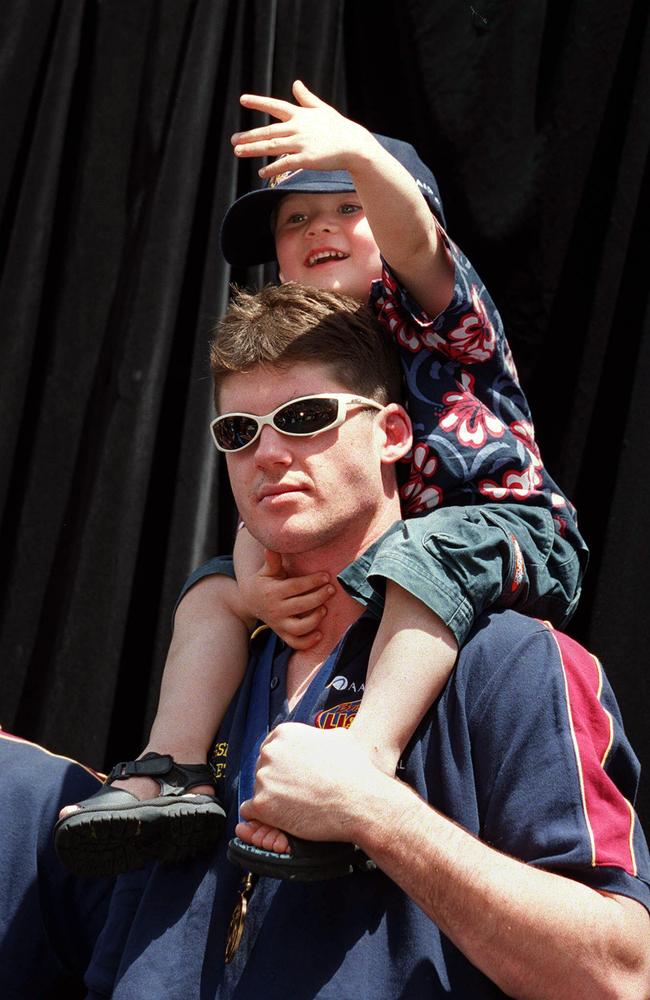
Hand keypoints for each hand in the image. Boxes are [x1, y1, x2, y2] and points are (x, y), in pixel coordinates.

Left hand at [231, 80, 375, 178]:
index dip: (258, 102)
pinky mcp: (306, 159)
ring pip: (271, 147)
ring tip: (238, 152)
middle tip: (233, 140)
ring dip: (253, 149)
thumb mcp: (322, 109)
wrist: (353, 145)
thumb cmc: (338, 127)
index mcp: (300, 114)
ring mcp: (301, 143)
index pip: (275, 106)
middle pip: (268, 131)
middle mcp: (297, 127)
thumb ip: (306, 98)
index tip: (243, 100)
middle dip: (249, 135)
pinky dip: (272, 169)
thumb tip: (296, 83)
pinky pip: (284, 164)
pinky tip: (261, 172)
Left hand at [239, 723, 381, 842]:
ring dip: (272, 799)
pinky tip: (279, 819)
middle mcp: (270, 751)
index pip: (271, 748)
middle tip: (296, 793)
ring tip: (296, 807)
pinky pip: (250, 811)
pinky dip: (263, 817)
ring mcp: (264, 777)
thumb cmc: (355, 770)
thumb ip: (318, 735)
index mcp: (285, 733)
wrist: (360, 801)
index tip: (292, 775)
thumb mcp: (338, 738)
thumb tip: (318, 737)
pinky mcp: (262, 804)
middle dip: (276, 780)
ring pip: (258, 789)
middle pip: (262, 768)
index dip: (282, 764)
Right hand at [240, 550, 334, 648]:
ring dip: (314, 620)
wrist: (249, 601)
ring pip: (299, 628)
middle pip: (300, 606)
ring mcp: (279, 624)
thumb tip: (272, 545)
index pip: (296, 587)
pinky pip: (295, 643)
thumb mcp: (267, 570)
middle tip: (331, 589)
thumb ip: (272, 560)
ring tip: (325, 609)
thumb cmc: (264, 581)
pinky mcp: (282, 634)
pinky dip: (308, 642)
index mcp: (273, 592)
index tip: (326, 576)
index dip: (312, 581)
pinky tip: (320, 633)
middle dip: (318, 597)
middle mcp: (276, 609)